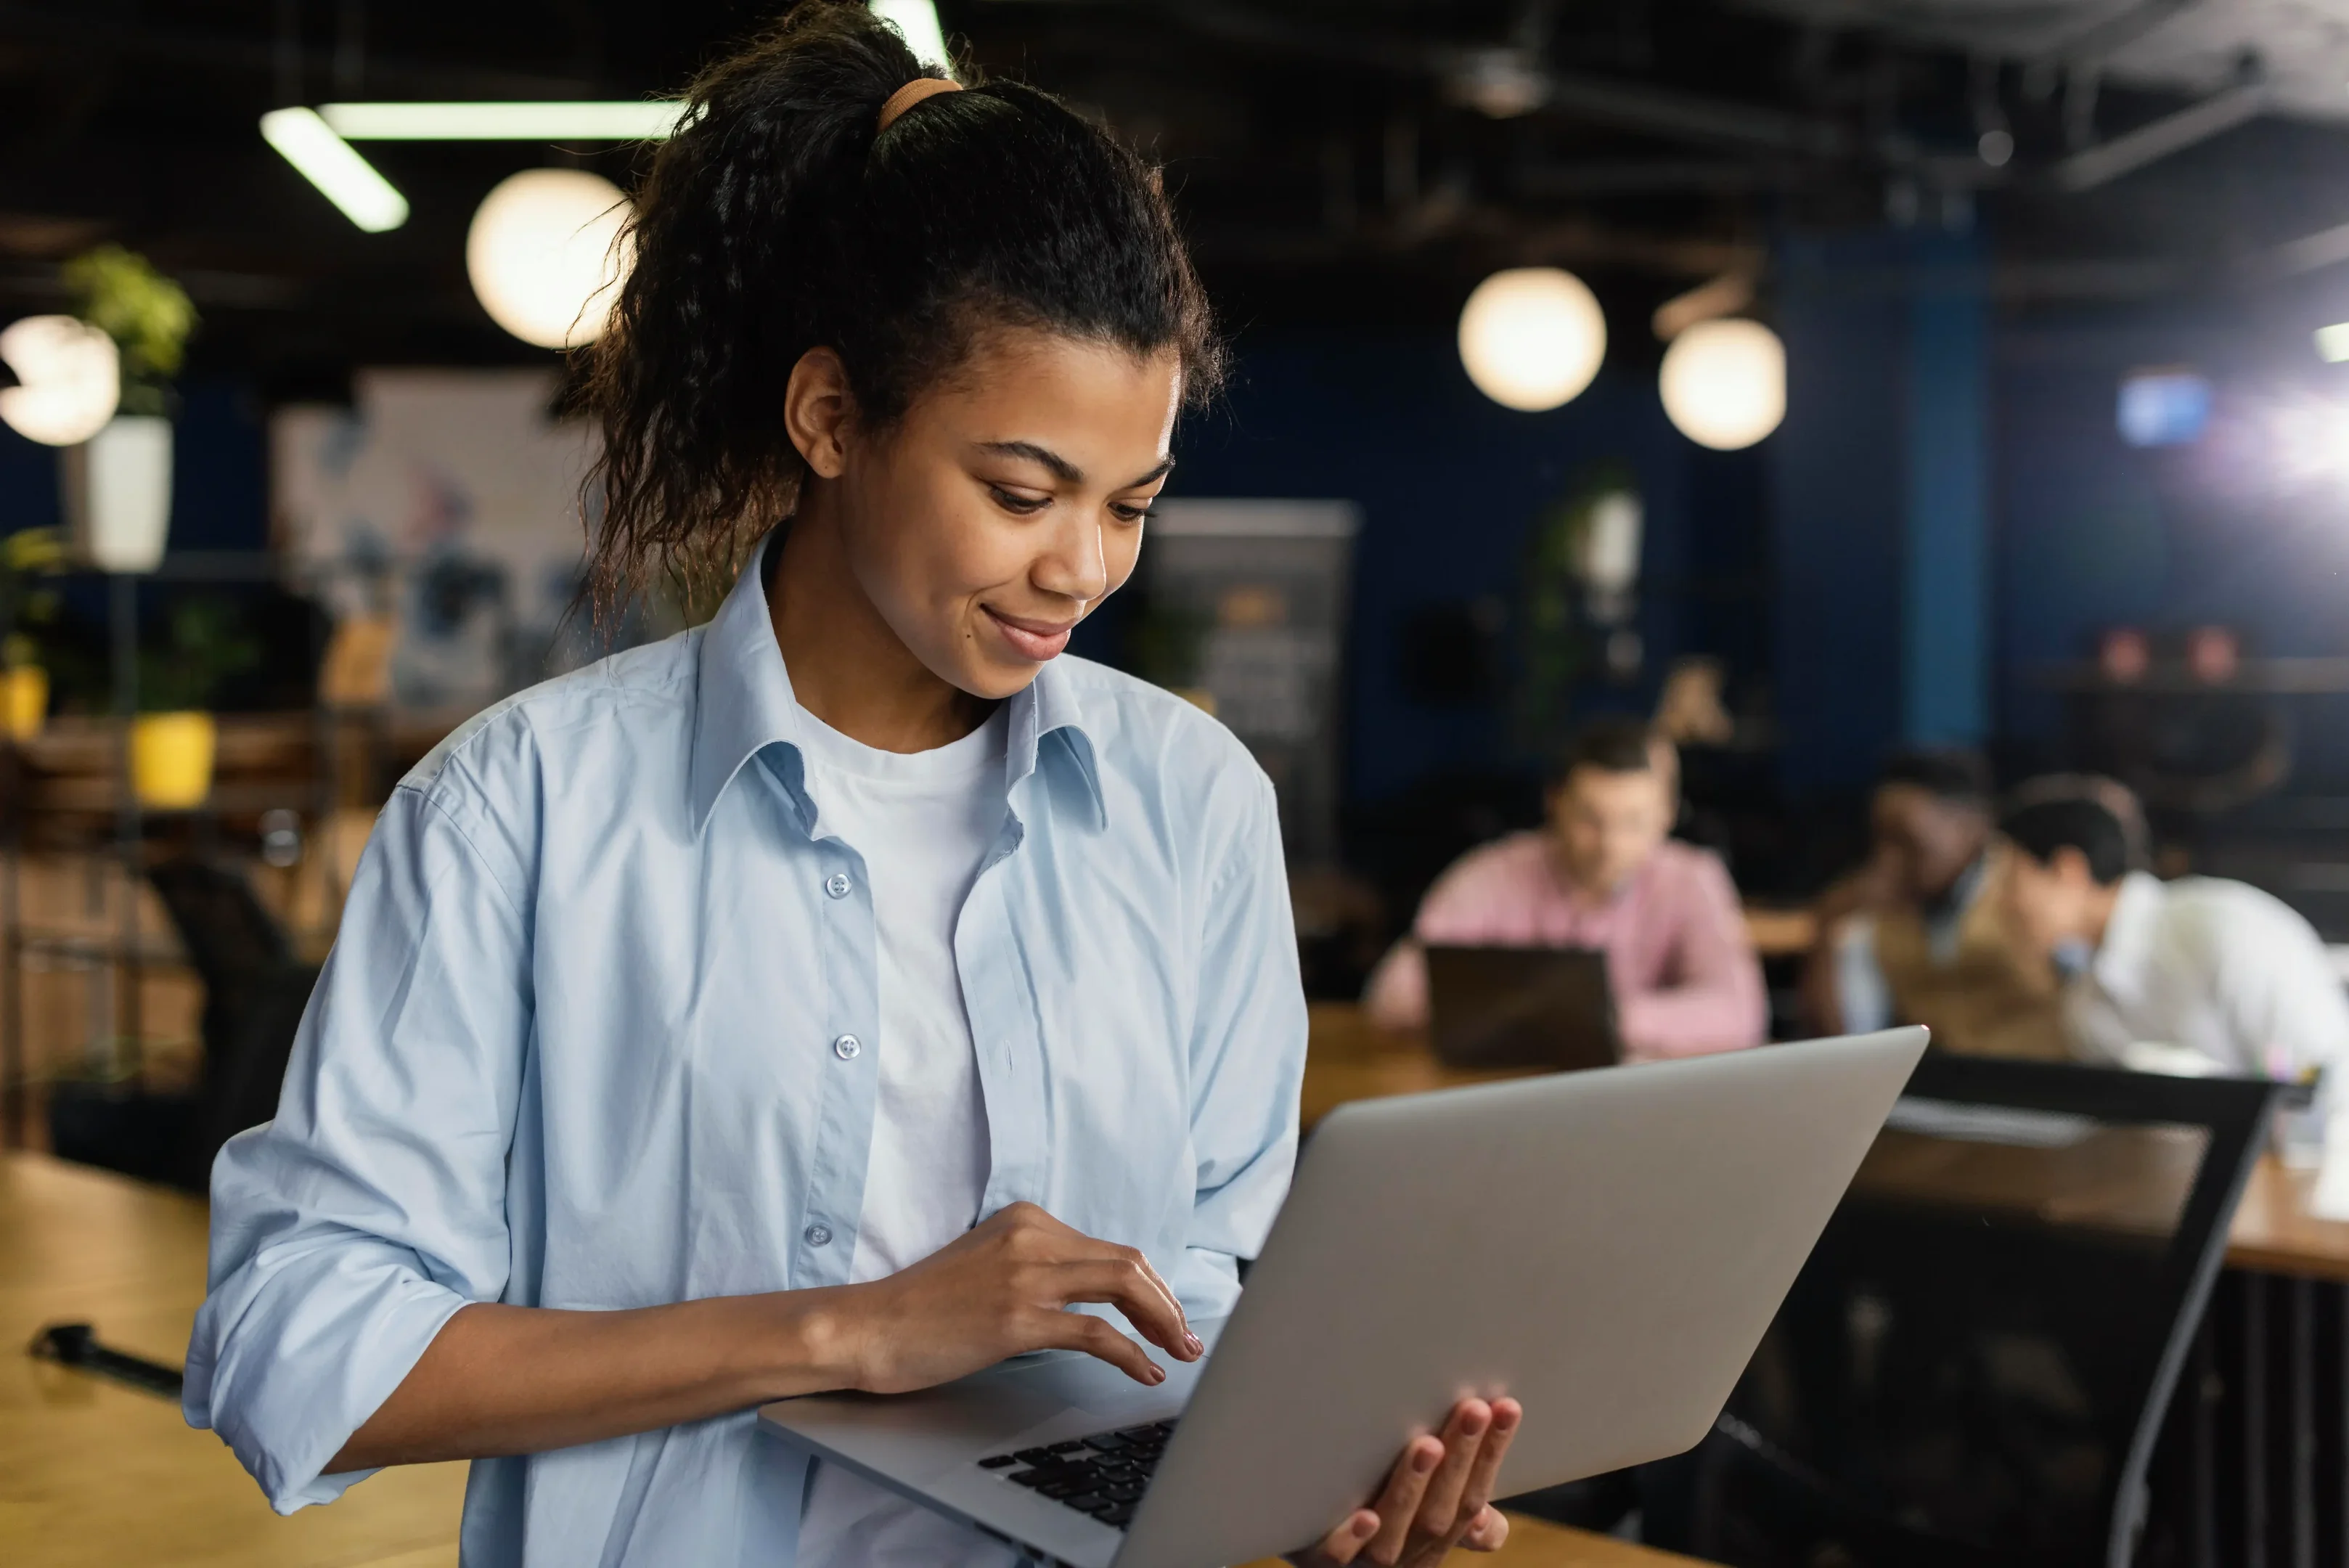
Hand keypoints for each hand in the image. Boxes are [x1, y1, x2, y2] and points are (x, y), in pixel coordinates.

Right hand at [839, 1201, 1201, 1394]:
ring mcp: (1024, 1276)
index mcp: (1026, 1220)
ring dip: (1163, 1323)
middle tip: (1188, 1337)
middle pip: (1128, 1263)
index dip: (1150, 1286)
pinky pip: (1095, 1333)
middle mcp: (1031, 1237)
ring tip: (1181, 1352)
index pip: (1109, 1249)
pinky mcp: (1016, 1319)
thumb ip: (1036, 1267)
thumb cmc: (923, 1307)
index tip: (1167, 1314)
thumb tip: (1091, 1299)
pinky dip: (1132, 1353)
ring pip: (1122, 1287)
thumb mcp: (987, 1264)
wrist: (868, 1327)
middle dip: (1168, 1303)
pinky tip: (1146, 1371)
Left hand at [1290, 1397, 1521, 1567]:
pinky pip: (1333, 1555)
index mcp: (1431, 1538)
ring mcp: (1358, 1558)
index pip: (1472, 1501)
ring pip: (1392, 1533)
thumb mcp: (1416, 1504)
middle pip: (1438, 1514)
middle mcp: (1402, 1553)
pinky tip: (1365, 1517)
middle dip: (1459, 1461)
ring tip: (1427, 1445)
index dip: (1490, 1457)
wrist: (1289, 1521)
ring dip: (1411, 1489)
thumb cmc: (1366, 1496)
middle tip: (1472, 1409)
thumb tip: (1491, 1528)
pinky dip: (1351, 1538)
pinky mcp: (1312, 1555)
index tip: (1506, 1407)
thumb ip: (1450, 1506)